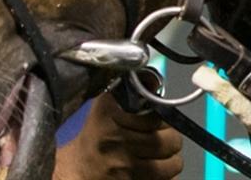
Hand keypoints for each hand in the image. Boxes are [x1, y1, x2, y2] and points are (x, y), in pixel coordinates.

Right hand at [53, 94, 183, 179]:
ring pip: (173, 164)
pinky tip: (156, 171)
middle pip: (171, 140)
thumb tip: (154, 80)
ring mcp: (125, 168)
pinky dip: (167, 177)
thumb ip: (128, 91)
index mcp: (112, 117)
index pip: (158, 116)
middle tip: (163, 139)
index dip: (163, 119)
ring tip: (160, 157)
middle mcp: (118, 141)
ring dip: (171, 160)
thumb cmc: (96, 137)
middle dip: (171, 140)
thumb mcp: (105, 108)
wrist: (77, 169)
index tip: (157, 122)